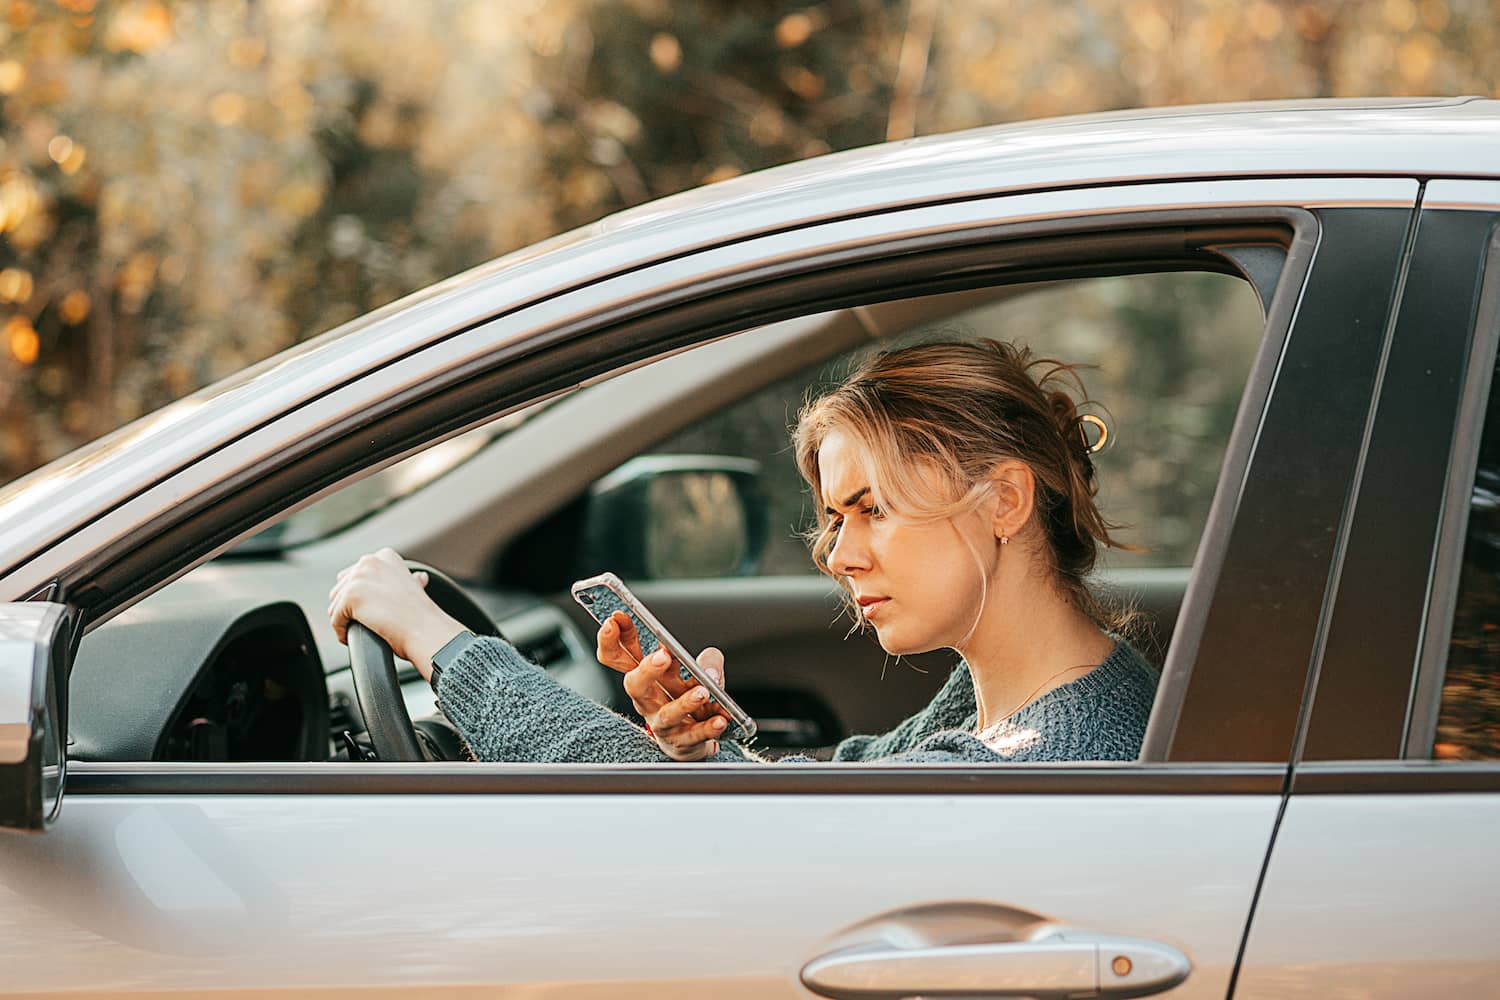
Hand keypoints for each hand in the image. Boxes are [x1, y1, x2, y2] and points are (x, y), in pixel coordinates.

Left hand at [327, 548, 464, 679]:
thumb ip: (408, 578)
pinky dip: (340, 631)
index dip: (358, 594)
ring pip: (335, 603)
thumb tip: (418, 578)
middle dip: (347, 607)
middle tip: (359, 623)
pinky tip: (349, 638)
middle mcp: (370, 562)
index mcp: (385, 556)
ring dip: (342, 619)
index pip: (355, 573)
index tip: (367, 609)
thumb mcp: (416, 587)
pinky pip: (334, 618)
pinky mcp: (350, 596)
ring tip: (354, 630)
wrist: (425, 629)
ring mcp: (359, 577)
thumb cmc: (422, 614)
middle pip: (341, 587)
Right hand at [595, 611, 732, 760]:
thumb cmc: (686, 698)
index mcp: (645, 677)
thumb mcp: (695, 672)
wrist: (691, 740)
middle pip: (635, 685)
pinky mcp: (682, 741)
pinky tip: (720, 720)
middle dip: (647, 670)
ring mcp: (663, 722)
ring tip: (703, 692)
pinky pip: (694, 735)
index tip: (614, 619)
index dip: (611, 639)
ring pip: (667, 714)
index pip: (618, 657)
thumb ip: (706, 661)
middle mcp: (649, 700)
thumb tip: (710, 669)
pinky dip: (708, 728)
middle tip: (662, 655)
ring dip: (685, 702)